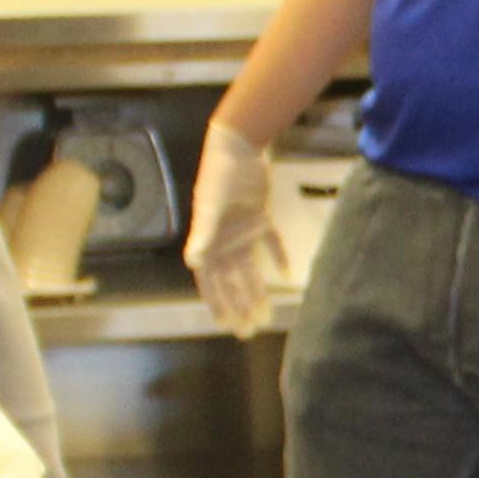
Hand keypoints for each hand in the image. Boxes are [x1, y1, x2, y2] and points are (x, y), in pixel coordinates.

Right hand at [185, 122, 286, 334]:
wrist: (237, 146)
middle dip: (239, 307)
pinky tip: (285, 273)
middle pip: (231, 282)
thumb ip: (203, 234)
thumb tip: (192, 262)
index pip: (211, 282)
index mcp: (207, 243)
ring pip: (249, 269)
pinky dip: (276, 256)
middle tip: (250, 331)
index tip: (227, 327)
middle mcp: (223, 242)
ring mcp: (241, 231)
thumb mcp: (210, 206)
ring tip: (266, 315)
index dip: (218, 305)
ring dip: (257, 291)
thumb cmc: (219, 176)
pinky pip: (268, 242)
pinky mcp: (258, 217)